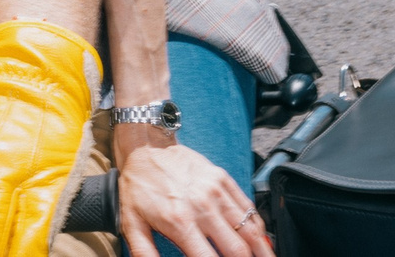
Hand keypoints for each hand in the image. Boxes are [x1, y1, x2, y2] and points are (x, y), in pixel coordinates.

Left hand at [118, 140, 270, 256]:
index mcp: (180, 222)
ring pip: (250, 229)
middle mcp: (202, 207)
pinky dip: (258, 227)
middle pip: (237, 249)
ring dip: (262, 250)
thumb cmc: (139, 187)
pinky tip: (260, 239)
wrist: (146, 147)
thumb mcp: (132, 225)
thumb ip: (146, 254)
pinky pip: (248, 207)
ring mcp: (216, 191)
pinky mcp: (223, 179)